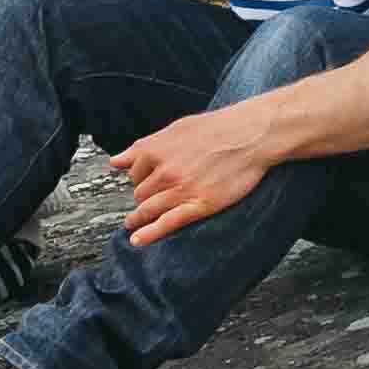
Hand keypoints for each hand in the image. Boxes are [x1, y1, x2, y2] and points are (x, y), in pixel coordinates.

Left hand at [111, 104, 282, 246]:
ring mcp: (181, 190)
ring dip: (138, 219)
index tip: (144, 182)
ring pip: (149, 209)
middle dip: (143, 198)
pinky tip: (138, 240)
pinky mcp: (200, 205)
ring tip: (133, 225)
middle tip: (149, 200)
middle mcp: (165, 171)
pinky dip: (150, 234)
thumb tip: (117, 161)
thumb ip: (144, 146)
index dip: (139, 178)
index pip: (134, 173)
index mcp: (156, 150)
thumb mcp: (175, 129)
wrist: (252, 134)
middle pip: (140, 194)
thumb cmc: (218, 127)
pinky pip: (168, 223)